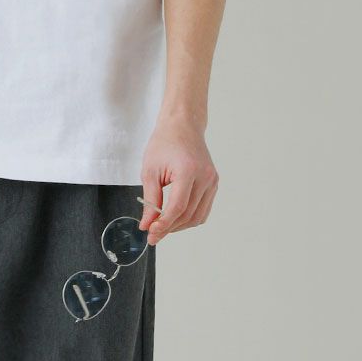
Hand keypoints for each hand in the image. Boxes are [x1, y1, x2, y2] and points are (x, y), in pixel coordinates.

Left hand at [139, 112, 217, 243]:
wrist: (182, 126)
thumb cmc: (164, 143)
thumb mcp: (150, 171)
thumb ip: (150, 200)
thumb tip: (147, 225)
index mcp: (188, 171)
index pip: (177, 207)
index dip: (163, 225)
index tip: (151, 234)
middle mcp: (205, 177)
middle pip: (188, 215)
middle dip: (170, 228)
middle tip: (153, 234)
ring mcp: (212, 180)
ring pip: (198, 216)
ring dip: (180, 225)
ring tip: (162, 226)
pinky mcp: (214, 183)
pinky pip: (204, 209)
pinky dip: (190, 217)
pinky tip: (175, 217)